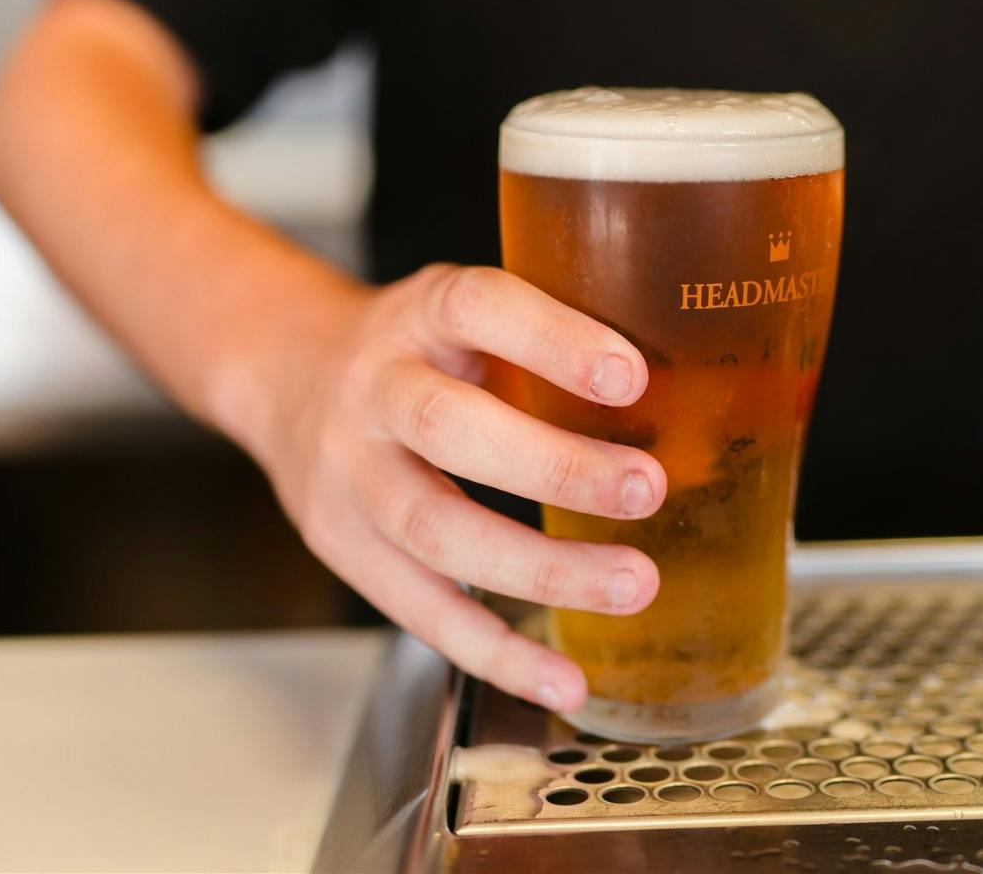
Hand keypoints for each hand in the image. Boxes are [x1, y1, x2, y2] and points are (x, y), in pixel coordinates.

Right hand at [248, 264, 665, 713]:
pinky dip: (497, 650)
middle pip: (450, 428)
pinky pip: (421, 608)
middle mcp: (375, 389)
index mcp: (421, 313)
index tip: (631, 376)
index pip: (479, 308)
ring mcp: (348, 473)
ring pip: (434, 527)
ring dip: (538, 568)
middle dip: (556, 466)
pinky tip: (564, 675)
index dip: (553, 340)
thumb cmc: (419, 346)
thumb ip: (552, 339)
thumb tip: (694, 398)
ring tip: (631, 583)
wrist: (287, 372)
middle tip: (648, 489)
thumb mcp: (472, 311)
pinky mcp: (342, 546)